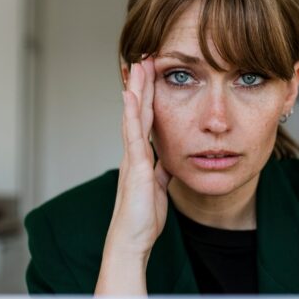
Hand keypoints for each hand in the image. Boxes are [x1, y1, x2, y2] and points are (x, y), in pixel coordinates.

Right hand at [105, 56, 171, 260]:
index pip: (146, 120)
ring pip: (132, 116)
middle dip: (141, 84)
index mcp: (140, 157)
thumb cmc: (142, 219)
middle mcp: (133, 153)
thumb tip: (168, 160)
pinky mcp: (133, 167)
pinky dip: (130, 114)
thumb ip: (161, 171)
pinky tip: (130, 95)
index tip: (151, 75)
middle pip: (137, 111)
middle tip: (143, 58)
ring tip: (138, 65)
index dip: (149, 97)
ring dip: (135, 90)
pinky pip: (132, 135)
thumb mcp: (158, 189)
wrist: (130, 241)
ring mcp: (131, 158)